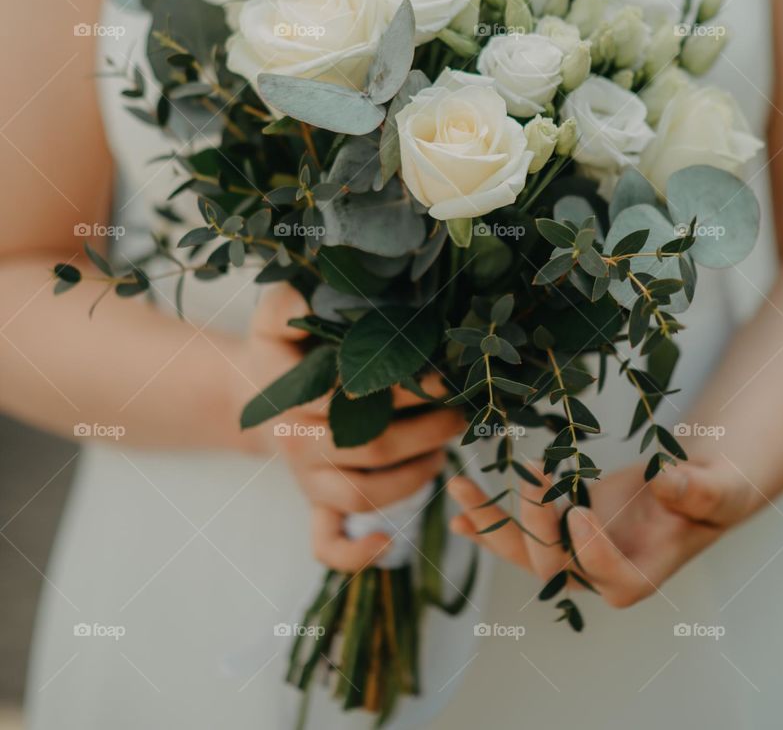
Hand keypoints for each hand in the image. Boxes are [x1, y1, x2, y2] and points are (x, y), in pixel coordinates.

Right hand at [227, 286, 460, 570]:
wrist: (255, 391)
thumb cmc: (281, 348)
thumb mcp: (277, 316)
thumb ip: (291, 304)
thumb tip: (313, 295)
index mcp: (290, 396)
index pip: (347, 399)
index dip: (397, 390)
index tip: (437, 377)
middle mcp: (296, 443)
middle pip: (368, 449)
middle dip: (424, 433)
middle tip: (460, 413)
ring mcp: (306, 478)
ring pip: (359, 496)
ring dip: (411, 480)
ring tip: (446, 453)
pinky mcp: (313, 502)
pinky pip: (324, 543)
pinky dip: (353, 554)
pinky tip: (385, 543)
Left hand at [448, 456, 756, 607]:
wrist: (691, 486)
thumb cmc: (712, 493)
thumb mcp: (718, 490)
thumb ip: (698, 491)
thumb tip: (668, 480)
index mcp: (640, 575)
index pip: (608, 577)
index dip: (591, 550)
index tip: (579, 510)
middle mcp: (600, 575)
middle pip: (556, 564)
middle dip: (536, 522)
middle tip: (531, 475)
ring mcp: (574, 554)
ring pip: (525, 552)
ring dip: (490, 524)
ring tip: (458, 492)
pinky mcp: (560, 530)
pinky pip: (519, 536)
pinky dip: (488, 526)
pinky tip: (459, 517)